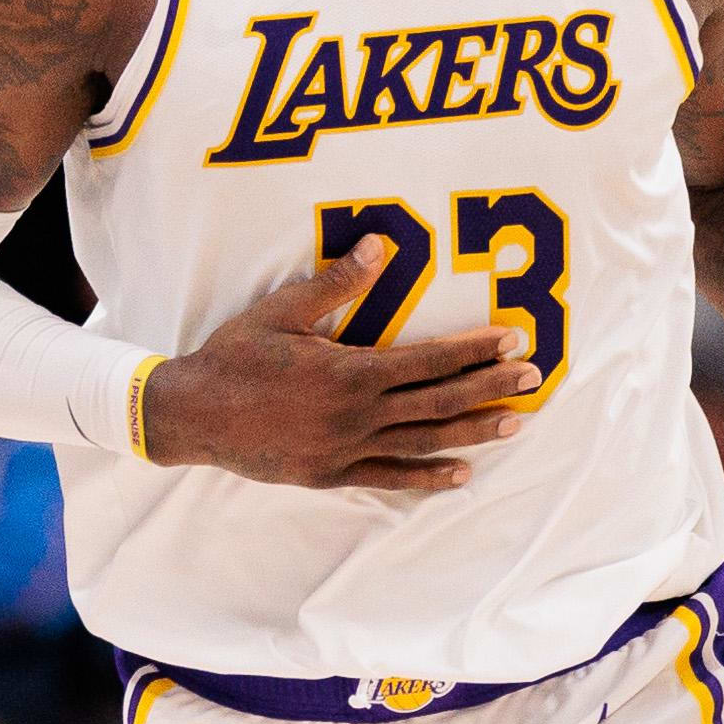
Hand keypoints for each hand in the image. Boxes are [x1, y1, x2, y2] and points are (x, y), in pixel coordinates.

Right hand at [139, 250, 537, 489]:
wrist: (189, 414)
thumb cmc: (234, 356)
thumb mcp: (280, 311)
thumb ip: (334, 283)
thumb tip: (379, 245)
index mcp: (351, 372)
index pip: (430, 360)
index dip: (475, 350)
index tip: (514, 340)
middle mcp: (358, 415)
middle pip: (440, 401)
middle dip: (491, 387)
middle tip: (534, 378)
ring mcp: (348, 449)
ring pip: (425, 441)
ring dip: (474, 432)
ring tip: (516, 423)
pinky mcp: (333, 474)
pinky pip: (390, 478)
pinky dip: (428, 477)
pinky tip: (462, 474)